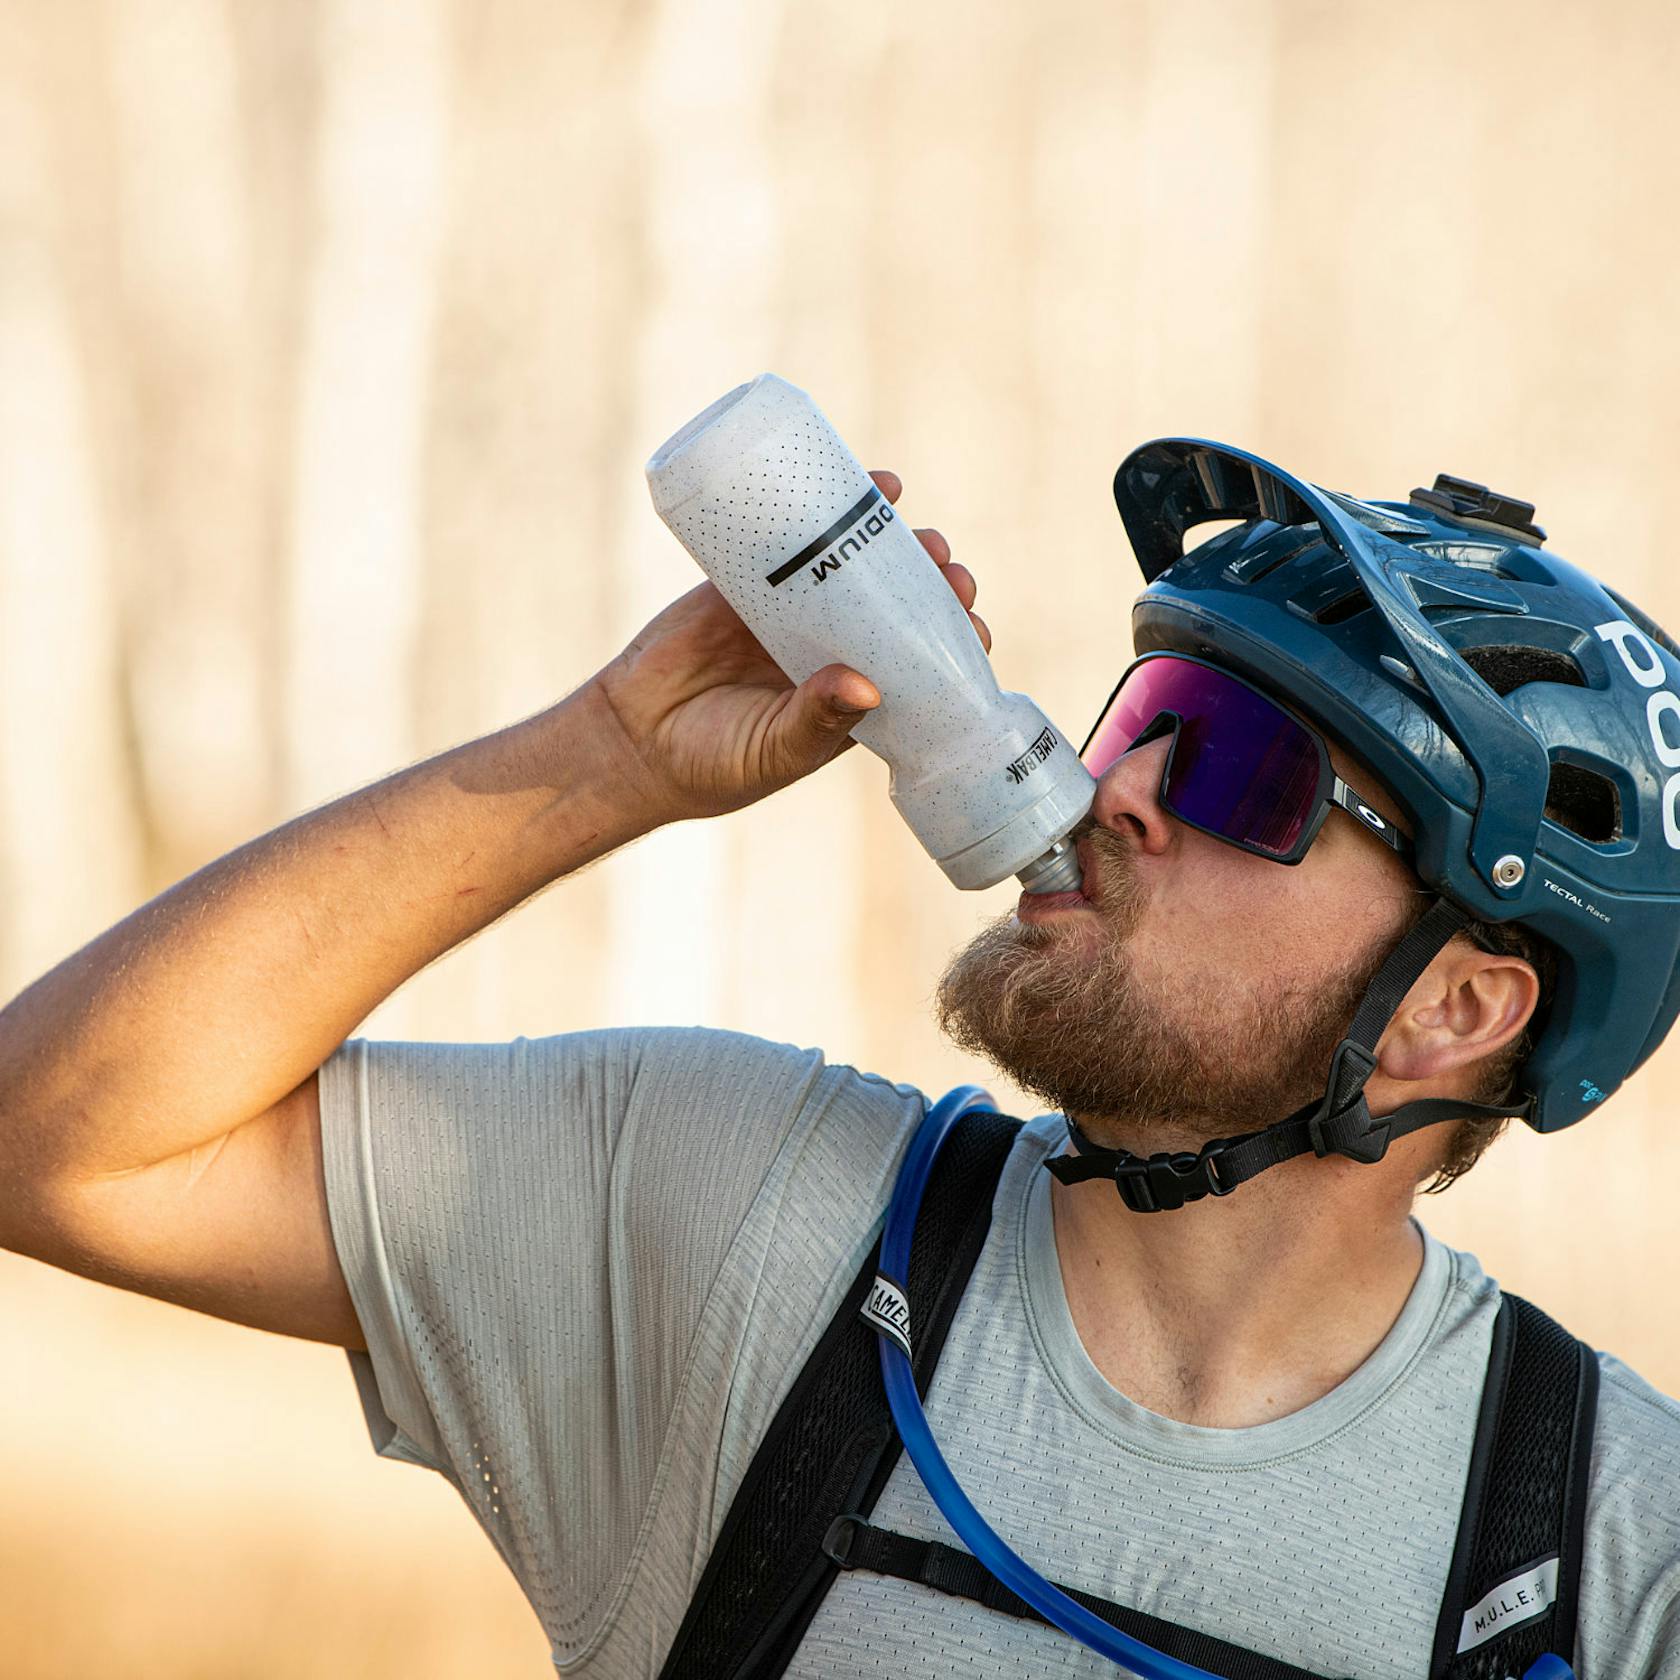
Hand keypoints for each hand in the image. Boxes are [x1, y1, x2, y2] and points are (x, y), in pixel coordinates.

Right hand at [595, 470, 989, 824]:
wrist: (630, 742)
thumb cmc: (713, 764)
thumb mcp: (774, 751)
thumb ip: (817, 722)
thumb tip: (870, 685)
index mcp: (850, 697)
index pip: (916, 665)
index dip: (950, 642)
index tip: (974, 628)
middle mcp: (829, 648)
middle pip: (895, 605)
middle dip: (931, 584)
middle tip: (950, 572)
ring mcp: (790, 611)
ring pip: (851, 563)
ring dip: (889, 540)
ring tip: (916, 527)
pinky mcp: (745, 582)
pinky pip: (788, 539)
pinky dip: (820, 510)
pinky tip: (859, 485)